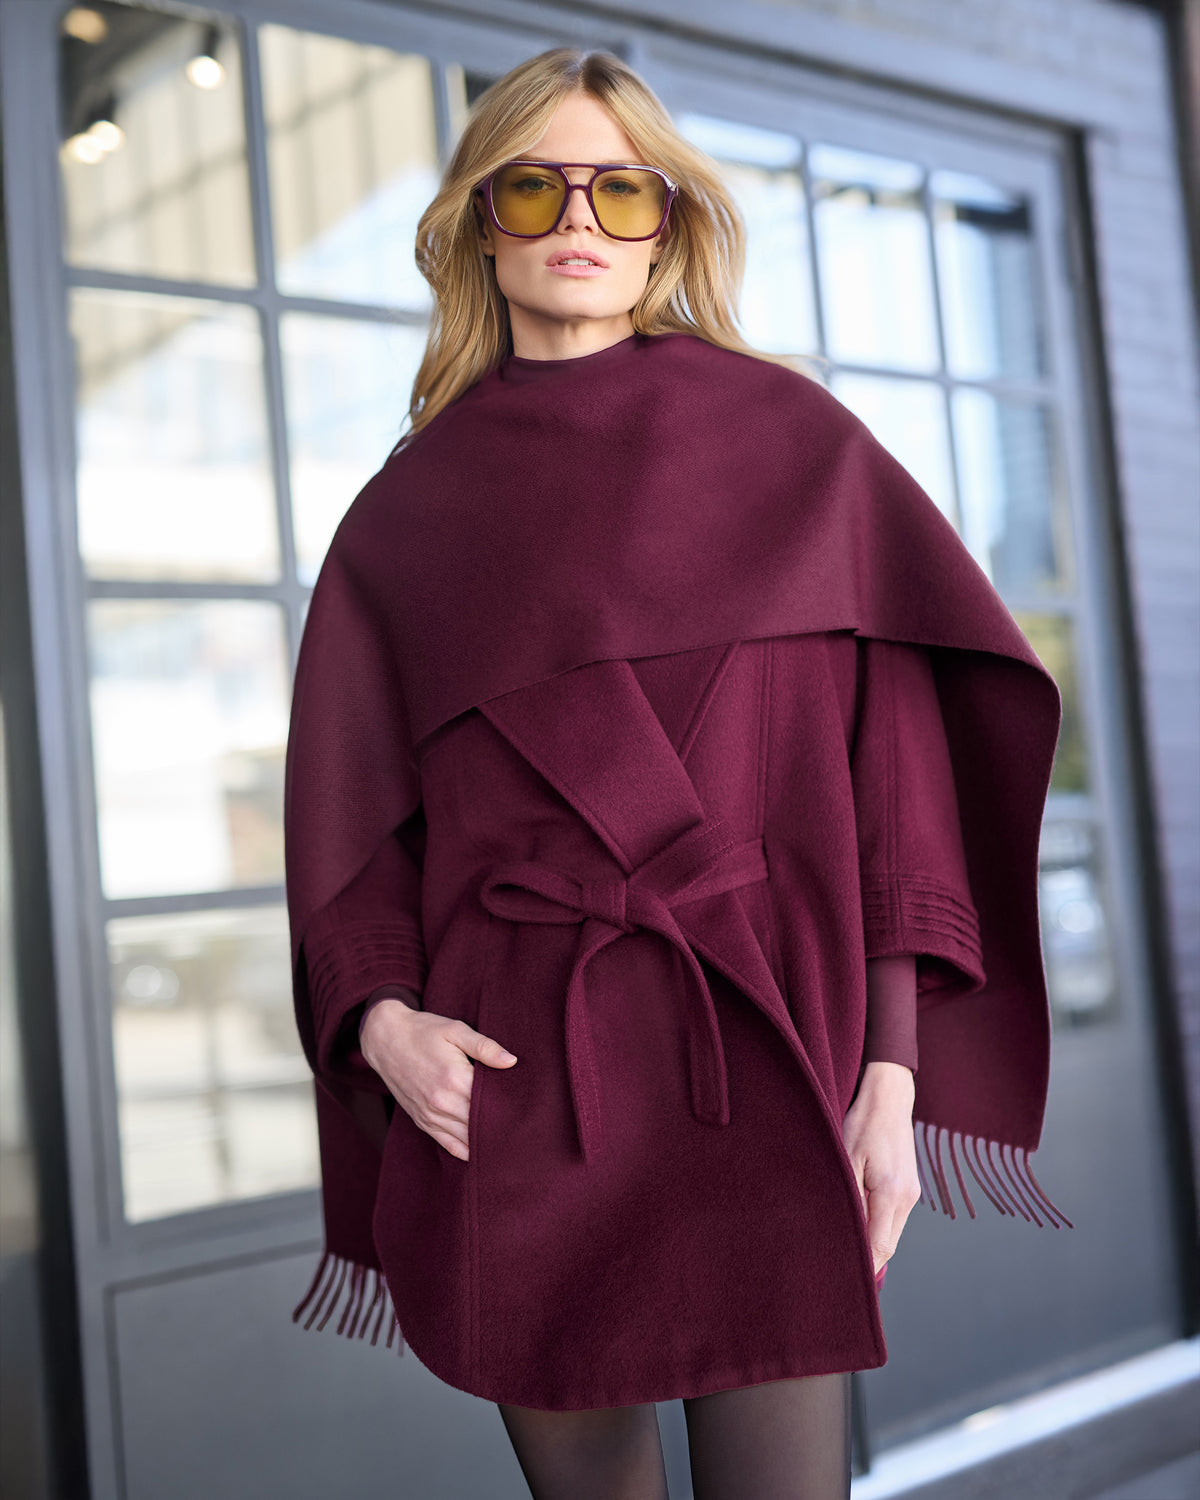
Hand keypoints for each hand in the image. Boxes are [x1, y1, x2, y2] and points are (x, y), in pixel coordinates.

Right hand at [360, 996, 517, 1160]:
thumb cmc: (424, 1031)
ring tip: (508, 1143)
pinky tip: (481, 1152)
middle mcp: (441, 1101)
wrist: (385, 1038)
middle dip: (501, 1126)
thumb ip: (485, 1047)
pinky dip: (464, 1150)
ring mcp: (430, 1114)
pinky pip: (446, 1144)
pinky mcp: (421, 1120)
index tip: (527, 1107)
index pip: (491, 1102)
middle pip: (480, 1124)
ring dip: (485, 1141)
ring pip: (465, 1139)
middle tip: (523, 1128)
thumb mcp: (455, 1030)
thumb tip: (512, 1062)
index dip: (510, 1106)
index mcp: (454, 1078)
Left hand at [841, 1061, 921, 1275]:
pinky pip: (893, 1218)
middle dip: (866, 1259)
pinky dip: (877, 1225)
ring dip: (871, 1241)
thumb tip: (845, 1235)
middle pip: (888, 1246)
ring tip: (841, 1245)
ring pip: (891, 1232)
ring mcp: (911, 1193)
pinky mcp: (909, 1187)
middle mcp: (907, 1198)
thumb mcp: (846, 1160)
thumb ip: (849, 1200)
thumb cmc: (862, 1124)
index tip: (841, 1279)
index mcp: (892, 1194)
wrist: (888, 1098)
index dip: (864, 1268)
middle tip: (835, 1268)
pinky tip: (857, 1222)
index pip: (880, 1248)